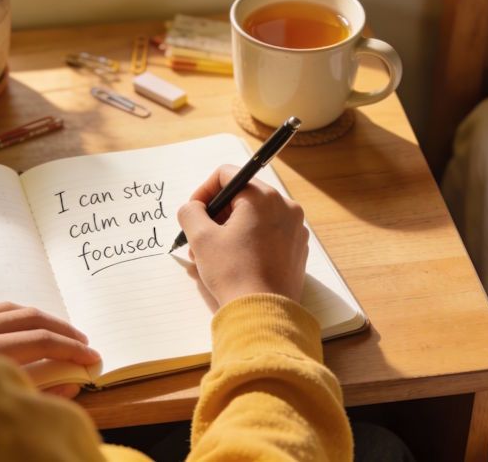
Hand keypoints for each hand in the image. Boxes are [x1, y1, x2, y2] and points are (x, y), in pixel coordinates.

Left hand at [0, 302, 99, 398]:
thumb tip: (68, 384)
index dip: (73, 350)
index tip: (92, 360)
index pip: (42, 343)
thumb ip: (30, 394)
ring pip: (17, 310)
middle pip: (35, 321)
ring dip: (46, 320)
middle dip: (66, 333)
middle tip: (86, 346)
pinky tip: (30, 326)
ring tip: (65, 334)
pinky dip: (20, 315)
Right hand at [177, 164, 308, 306]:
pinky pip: (268, 235)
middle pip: (241, 197)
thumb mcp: (200, 238)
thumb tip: (193, 207)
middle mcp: (284, 207)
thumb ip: (190, 212)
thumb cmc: (233, 273)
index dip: (204, 192)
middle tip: (199, 239)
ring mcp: (295, 229)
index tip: (194, 213)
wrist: (263, 312)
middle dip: (216, 216)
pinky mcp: (297, 249)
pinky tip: (234, 264)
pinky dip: (249, 242)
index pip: (227, 175)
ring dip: (229, 231)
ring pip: (254, 218)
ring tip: (212, 256)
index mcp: (263, 197)